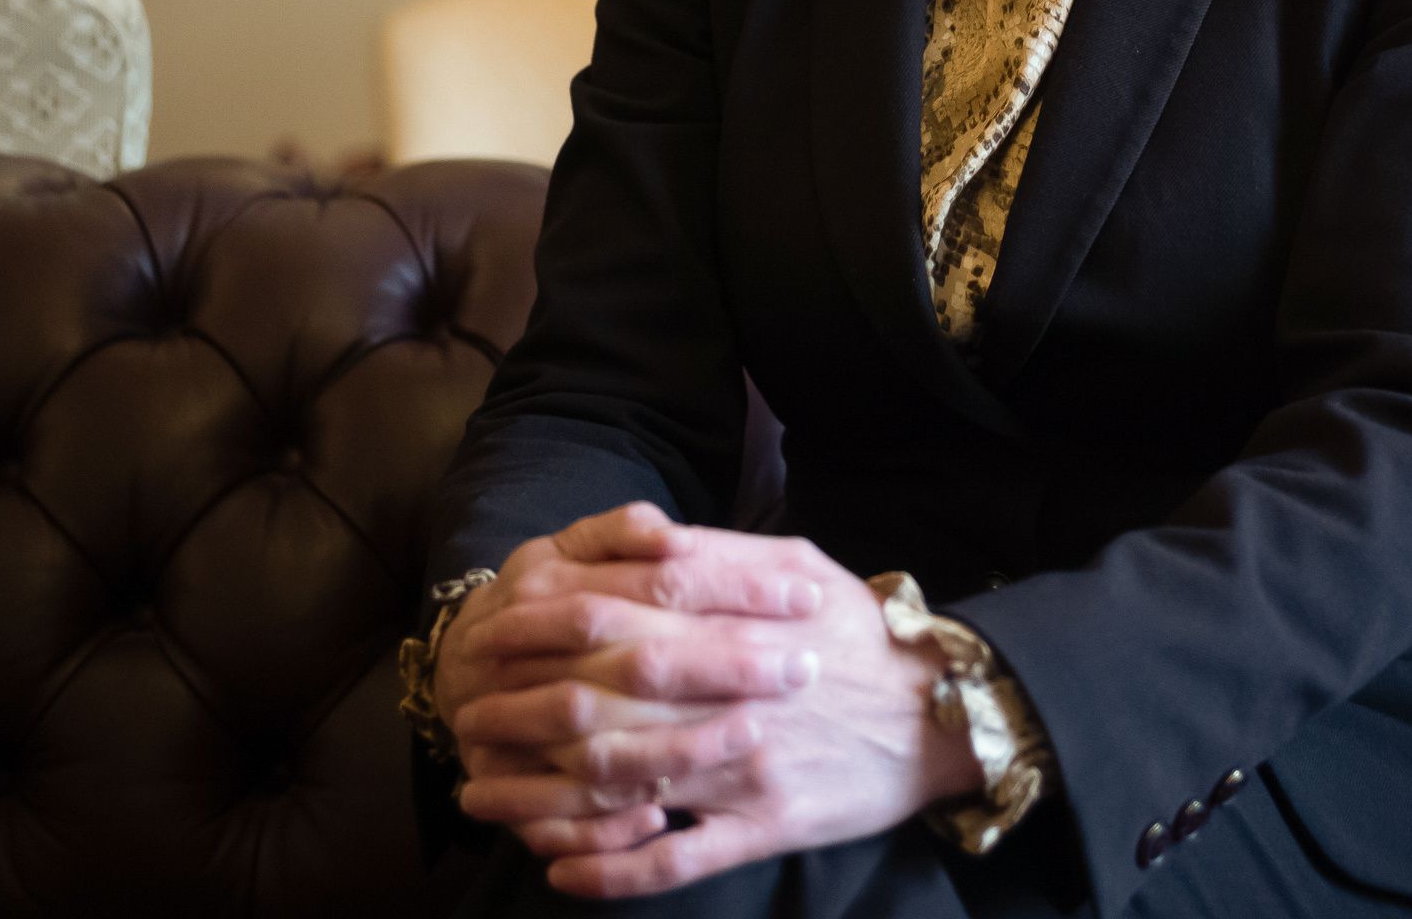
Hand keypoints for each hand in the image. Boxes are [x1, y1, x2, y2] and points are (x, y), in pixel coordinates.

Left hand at [455, 527, 985, 898]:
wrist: (944, 712)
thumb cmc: (859, 632)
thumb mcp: (797, 564)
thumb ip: (717, 554)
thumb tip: (643, 541)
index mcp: (736, 624)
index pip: (617, 621)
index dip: (540, 631)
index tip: (487, 636)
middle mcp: (733, 695)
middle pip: (603, 706)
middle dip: (520, 715)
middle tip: (467, 721)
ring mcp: (746, 768)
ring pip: (624, 787)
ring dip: (540, 797)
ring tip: (484, 797)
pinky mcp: (766, 828)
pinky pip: (676, 859)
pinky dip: (611, 869)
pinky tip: (559, 870)